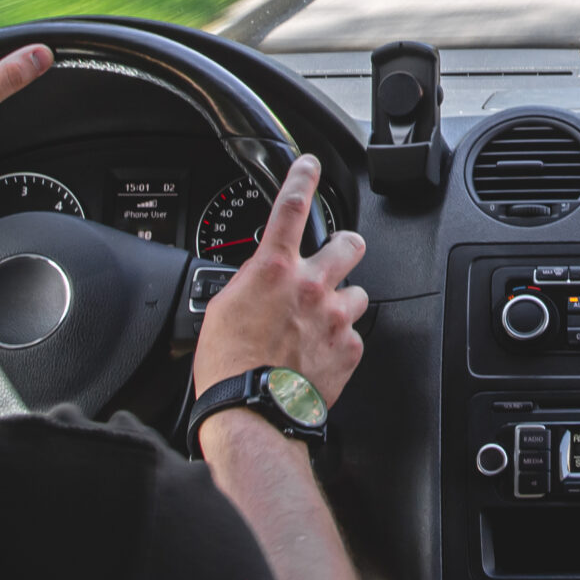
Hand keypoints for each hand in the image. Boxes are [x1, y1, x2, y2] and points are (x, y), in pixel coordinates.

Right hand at [192, 156, 367, 405]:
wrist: (251, 414)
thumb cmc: (229, 367)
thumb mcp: (222, 308)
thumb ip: (249, 282)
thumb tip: (260, 277)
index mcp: (273, 270)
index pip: (291, 207)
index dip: (302, 178)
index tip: (310, 165)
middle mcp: (311, 286)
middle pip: (349, 243)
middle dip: (344, 247)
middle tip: (335, 258)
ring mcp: (336, 317)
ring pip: (357, 293)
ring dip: (341, 302)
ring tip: (319, 324)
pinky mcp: (350, 348)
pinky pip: (354, 334)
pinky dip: (339, 342)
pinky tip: (318, 355)